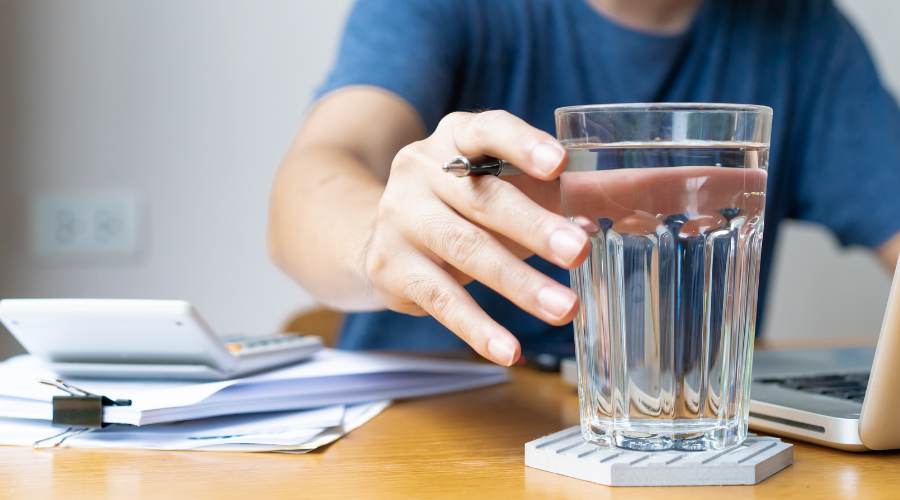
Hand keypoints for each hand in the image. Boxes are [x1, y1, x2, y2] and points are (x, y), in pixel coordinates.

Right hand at [363, 110, 589, 364]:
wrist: (386, 233)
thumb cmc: (469, 204)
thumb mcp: (515, 186)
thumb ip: (579, 188)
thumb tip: (666, 191)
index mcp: (456, 137)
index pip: (488, 129)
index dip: (522, 144)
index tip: (558, 164)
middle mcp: (421, 169)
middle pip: (482, 198)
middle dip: (533, 227)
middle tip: (578, 251)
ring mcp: (401, 217)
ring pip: (465, 250)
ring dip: (517, 283)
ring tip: (564, 309)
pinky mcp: (389, 266)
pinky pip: (439, 299)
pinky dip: (477, 327)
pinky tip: (510, 350)